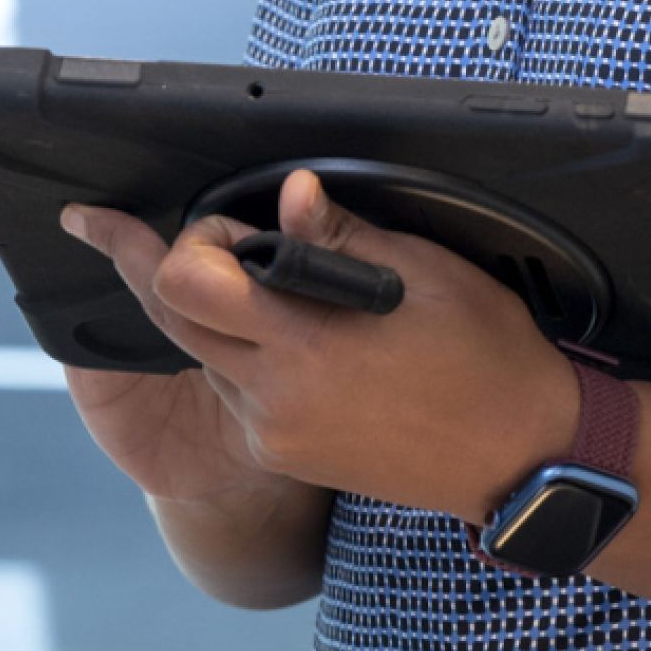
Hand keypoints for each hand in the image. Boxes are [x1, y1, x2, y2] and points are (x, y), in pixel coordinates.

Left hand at [60, 170, 579, 521]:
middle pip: (173, 323)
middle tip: (176, 234)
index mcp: (303, 346)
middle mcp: (273, 399)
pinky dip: (242, 356)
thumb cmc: (486, 355)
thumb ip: (338, 236)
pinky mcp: (288, 455)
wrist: (523, 456)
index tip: (127, 218)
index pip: (183, 286)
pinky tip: (287, 332)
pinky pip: (237, 394)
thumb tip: (287, 193)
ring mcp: (276, 434)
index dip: (153, 243)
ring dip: (212, 316)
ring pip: (202, 359)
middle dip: (162, 270)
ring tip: (264, 281)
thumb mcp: (421, 275)